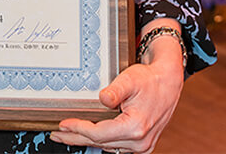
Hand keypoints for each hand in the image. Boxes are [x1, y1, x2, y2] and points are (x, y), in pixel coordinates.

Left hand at [49, 39, 183, 153]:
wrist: (168, 82)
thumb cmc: (149, 79)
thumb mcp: (130, 79)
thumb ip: (115, 90)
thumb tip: (102, 99)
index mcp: (136, 127)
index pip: (99, 133)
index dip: (78, 129)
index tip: (63, 123)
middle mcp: (140, 141)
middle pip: (100, 143)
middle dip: (76, 138)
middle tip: (57, 133)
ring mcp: (142, 145)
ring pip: (107, 147)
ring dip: (86, 141)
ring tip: (68, 135)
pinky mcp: (142, 144)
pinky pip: (116, 146)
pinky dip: (100, 141)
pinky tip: (88, 137)